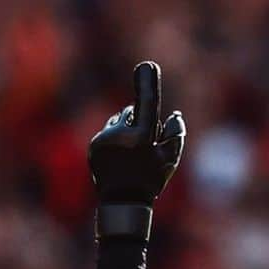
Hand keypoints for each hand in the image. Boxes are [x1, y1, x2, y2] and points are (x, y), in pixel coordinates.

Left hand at [88, 61, 185, 205]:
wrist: (122, 203)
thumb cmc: (150, 182)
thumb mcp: (168, 163)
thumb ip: (174, 137)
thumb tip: (174, 114)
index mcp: (141, 138)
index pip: (146, 103)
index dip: (148, 83)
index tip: (148, 65)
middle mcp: (120, 135)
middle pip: (132, 113)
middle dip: (139, 120)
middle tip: (146, 144)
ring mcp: (105, 140)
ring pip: (118, 122)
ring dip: (126, 130)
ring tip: (131, 156)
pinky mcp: (94, 145)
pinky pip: (107, 134)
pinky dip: (114, 141)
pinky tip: (119, 161)